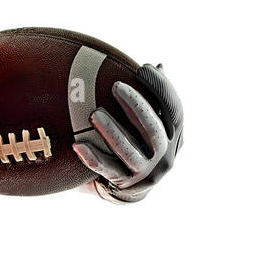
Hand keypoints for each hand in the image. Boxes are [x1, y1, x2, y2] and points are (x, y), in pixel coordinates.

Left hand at [73, 63, 183, 202]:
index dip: (162, 88)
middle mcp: (164, 158)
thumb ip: (153, 99)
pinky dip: (92, 158)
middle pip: (152, 129)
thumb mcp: (150, 124)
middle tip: (116, 86)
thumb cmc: (137, 144)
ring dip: (111, 131)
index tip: (143, 67)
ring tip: (93, 114)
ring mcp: (144, 173)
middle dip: (135, 106)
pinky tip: (77, 145)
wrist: (127, 188)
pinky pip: (106, 170)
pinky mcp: (123, 185)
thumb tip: (159, 66)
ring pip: (128, 151)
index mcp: (174, 138)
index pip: (175, 110)